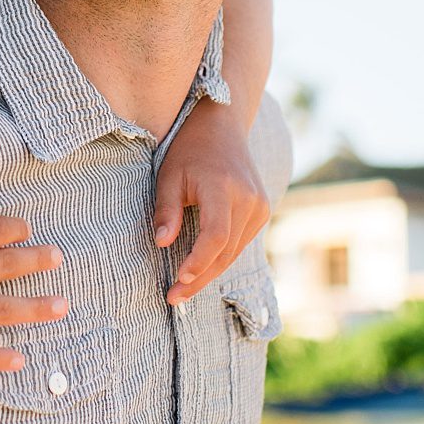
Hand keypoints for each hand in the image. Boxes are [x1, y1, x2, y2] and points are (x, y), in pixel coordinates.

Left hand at [153, 117, 269, 304]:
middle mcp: (249, 199)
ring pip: (234, 252)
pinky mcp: (262, 211)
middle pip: (226, 251)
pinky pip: (240, 243)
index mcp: (224, 187)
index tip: (178, 279)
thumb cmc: (189, 149)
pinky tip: (199, 270)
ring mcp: (260, 206)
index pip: (215, 236)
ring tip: (182, 290)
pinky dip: (220, 258)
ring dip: (210, 273)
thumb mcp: (169, 175)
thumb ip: (166, 210)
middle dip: (199, 277)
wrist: (222, 126)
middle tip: (174, 297)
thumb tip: (161, 243)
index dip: (198, 261)